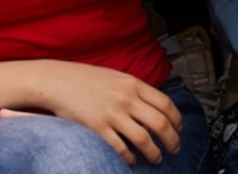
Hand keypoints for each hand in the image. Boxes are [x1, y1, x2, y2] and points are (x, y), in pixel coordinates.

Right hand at [34, 61, 182, 163]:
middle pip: (160, 123)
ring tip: (156, 158)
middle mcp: (126, 98)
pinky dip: (131, 158)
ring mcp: (112, 114)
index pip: (165, 103)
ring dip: (155, 153)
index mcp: (132, 83)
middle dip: (172, 140)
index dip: (176, 119)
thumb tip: (152, 106)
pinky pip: (122, 149)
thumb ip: (134, 89)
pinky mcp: (99, 128)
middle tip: (174, 148)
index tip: (179, 128)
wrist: (58, 81)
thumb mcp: (115, 76)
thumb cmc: (86, 79)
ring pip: (145, 140)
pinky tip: (132, 160)